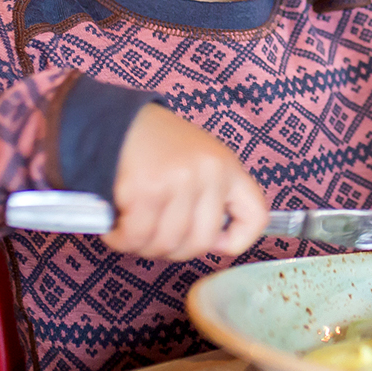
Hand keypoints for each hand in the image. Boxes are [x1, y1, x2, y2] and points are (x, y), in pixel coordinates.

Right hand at [103, 104, 268, 260]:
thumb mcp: (199, 162)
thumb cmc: (157, 147)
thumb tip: (214, 243)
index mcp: (229, 168)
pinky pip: (136, 236)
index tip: (213, 242)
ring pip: (167, 244)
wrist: (115, 120)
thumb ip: (211, 196)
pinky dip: (122, 240)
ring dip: (143, 246)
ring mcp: (179, 180)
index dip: (236, 241)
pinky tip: (117, 229)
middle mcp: (210, 173)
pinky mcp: (146, 188)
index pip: (256, 217)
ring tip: (131, 232)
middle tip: (154, 238)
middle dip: (173, 250)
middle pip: (201, 243)